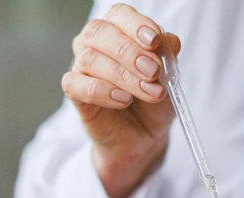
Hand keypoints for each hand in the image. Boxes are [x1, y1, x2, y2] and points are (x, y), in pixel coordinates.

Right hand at [64, 3, 180, 197]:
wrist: (144, 136)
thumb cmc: (152, 101)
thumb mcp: (169, 77)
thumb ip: (167, 56)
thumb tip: (168, 40)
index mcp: (118, 30)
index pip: (119, 15)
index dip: (136, 25)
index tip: (154, 41)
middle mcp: (94, 43)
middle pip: (100, 32)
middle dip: (130, 52)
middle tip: (154, 72)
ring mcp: (81, 66)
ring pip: (90, 59)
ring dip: (123, 76)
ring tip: (149, 93)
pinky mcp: (74, 92)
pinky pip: (76, 85)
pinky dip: (102, 91)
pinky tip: (123, 100)